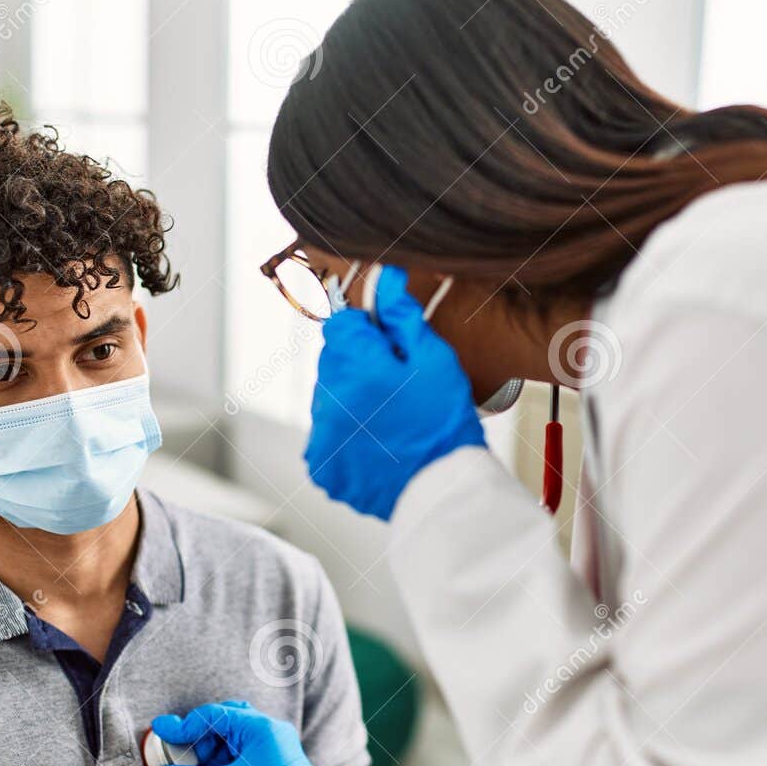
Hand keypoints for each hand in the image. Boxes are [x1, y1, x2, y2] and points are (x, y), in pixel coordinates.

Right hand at [152, 700, 346, 765]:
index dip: (184, 726)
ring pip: (233, 737)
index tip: (162, 731)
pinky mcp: (275, 761)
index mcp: (260, 728)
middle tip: (184, 756)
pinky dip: (225, 762)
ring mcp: (275, 744)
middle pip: (224, 721)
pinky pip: (243, 752)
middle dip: (200, 738)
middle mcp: (269, 730)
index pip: (213, 716)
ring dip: (212, 751)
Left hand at [305, 265, 485, 519]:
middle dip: (359, 367)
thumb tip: (384, 274)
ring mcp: (321, 437)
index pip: (340, 326)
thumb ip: (401, 317)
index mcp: (356, 367)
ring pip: (328, 399)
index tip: (390, 352)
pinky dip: (346, 437)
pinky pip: (326, 435)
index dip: (368, 333)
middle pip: (333, 362)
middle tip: (397, 392)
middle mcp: (329, 401)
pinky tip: (377, 445)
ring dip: (351, 402)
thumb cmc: (445, 422)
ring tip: (389, 422)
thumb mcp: (434, 360)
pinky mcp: (322, 466)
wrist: (444, 491)